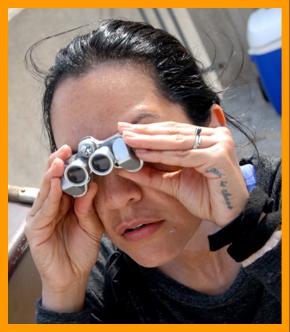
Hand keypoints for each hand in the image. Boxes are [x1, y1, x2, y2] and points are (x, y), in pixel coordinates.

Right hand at [25, 145, 102, 310]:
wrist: (73, 276)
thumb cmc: (81, 250)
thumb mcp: (91, 226)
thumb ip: (88, 206)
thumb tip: (92, 185)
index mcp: (65, 204)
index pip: (66, 181)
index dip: (70, 166)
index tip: (76, 152)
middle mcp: (52, 207)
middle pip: (53, 182)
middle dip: (58, 164)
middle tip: (65, 150)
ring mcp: (42, 217)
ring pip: (46, 192)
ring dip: (53, 176)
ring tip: (59, 162)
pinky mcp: (36, 229)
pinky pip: (45, 210)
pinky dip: (51, 197)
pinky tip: (56, 185)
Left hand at [118, 121, 248, 226]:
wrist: (229, 216)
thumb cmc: (206, 198)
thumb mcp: (174, 182)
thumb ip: (152, 173)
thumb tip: (126, 167)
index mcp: (207, 137)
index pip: (173, 130)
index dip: (149, 130)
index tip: (126, 129)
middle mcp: (215, 136)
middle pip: (173, 132)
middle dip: (145, 132)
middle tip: (122, 129)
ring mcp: (219, 144)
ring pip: (176, 141)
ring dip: (149, 140)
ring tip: (128, 139)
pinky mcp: (218, 156)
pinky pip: (183, 155)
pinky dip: (161, 154)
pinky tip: (143, 153)